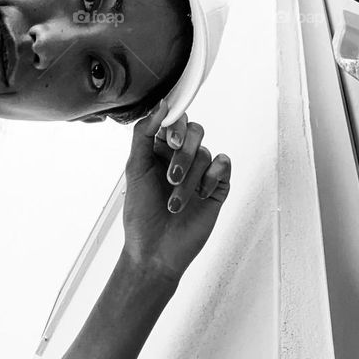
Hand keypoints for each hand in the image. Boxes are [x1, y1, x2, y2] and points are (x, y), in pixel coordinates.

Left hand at [121, 99, 230, 284]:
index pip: (174, 122)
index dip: (175, 126)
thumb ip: (144, 133)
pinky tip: (201, 193)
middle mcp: (181, 158)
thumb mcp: (135, 170)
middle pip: (194, 132)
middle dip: (183, 154)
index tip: (170, 142)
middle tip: (172, 175)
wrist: (156, 253)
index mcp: (159, 150)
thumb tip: (161, 105)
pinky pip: (223, 166)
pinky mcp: (216, 188)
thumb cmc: (141, 215)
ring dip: (190, 179)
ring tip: (175, 202)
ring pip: (205, 153)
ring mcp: (199, 173)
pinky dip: (213, 177)